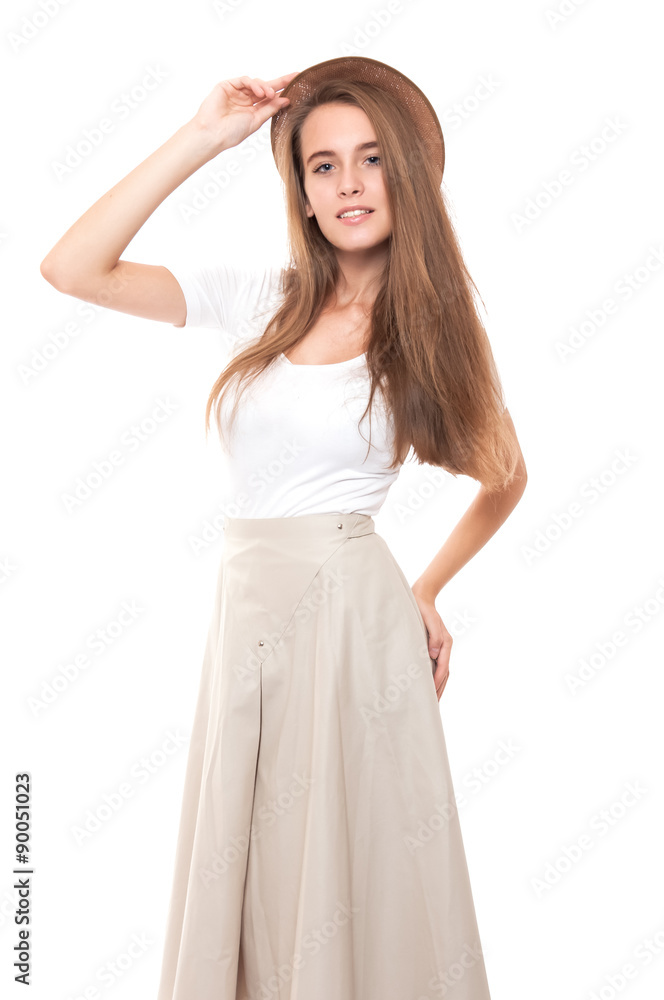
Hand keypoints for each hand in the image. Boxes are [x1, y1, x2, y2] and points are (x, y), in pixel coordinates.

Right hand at [191, 72, 299, 152]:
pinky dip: (254, 84)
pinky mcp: (227, 85)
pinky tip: (260, 92)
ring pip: (256, 83)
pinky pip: (244, 80)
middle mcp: (246, 99)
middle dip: (280, 82)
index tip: (297, 86)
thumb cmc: (231, 133)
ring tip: (270, 94)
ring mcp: (237, 92)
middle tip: (294, 77)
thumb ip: (270, 109)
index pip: (270, 98)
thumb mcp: (256, 121)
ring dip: (265, 87)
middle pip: (266, 87)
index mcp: (253, 110)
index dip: (283, 92)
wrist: (213, 134)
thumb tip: (286, 100)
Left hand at [411, 587, 451, 701]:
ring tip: (432, 700)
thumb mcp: (429, 621)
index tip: (431, 694)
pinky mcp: (435, 647)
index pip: (443, 667)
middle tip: (433, 706)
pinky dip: (435, 678)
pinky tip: (428, 685)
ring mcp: (441, 648)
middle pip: (445, 673)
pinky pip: (437, 666)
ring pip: (443, 672)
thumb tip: (435, 655)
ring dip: (438, 686)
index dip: (437, 681)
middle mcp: (445, 647)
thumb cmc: (423, 609)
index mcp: (446, 643)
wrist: (421, 597)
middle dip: (439, 689)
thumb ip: (434, 637)